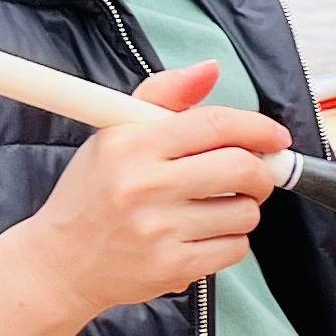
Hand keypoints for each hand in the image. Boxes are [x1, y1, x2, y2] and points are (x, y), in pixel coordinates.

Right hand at [17, 62, 286, 319]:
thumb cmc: (93, 194)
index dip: (258, 128)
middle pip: (242, 168)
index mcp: (131, 144)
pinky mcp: (172, 266)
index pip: (215, 124)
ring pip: (245, 212)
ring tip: (216, 207)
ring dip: (243, 208)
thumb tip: (211, 69)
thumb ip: (164, 96)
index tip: (274, 137)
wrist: (61, 262)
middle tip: (254, 175)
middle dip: (261, 171)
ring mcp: (159, 229)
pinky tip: (205, 234)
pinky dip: (232, 240)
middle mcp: (144, 185)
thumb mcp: (114, 133)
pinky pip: (236, 248)